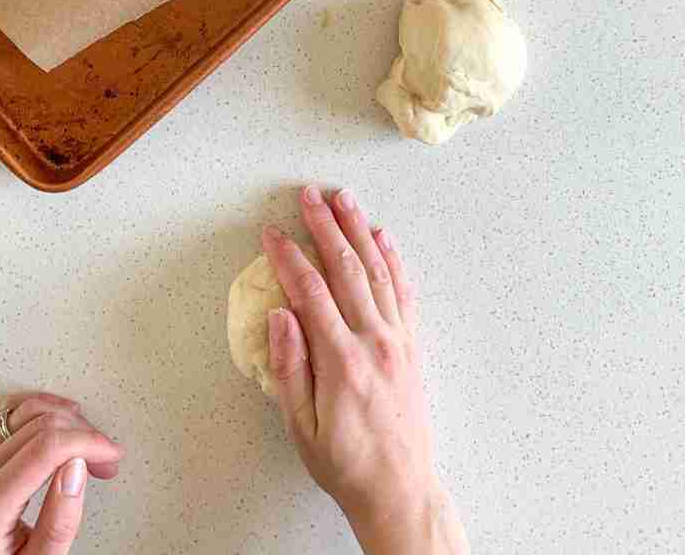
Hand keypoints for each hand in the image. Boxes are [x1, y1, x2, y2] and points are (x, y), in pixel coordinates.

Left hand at [0, 391, 124, 554]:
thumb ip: (59, 523)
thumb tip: (78, 467)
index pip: (45, 448)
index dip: (87, 443)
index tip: (111, 454)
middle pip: (39, 426)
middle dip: (84, 434)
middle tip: (107, 459)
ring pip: (26, 411)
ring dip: (66, 417)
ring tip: (88, 441)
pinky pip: (9, 414)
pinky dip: (41, 407)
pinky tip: (60, 416)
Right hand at [263, 188, 468, 554]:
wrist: (400, 489)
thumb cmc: (345, 463)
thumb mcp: (301, 428)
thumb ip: (288, 368)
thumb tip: (279, 315)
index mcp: (342, 362)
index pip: (310, 292)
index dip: (288, 258)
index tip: (272, 234)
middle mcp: (375, 342)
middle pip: (346, 269)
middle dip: (324, 227)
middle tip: (308, 196)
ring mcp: (398, 339)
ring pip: (377, 270)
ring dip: (359, 230)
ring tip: (344, 200)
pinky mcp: (412, 344)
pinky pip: (402, 290)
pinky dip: (393, 259)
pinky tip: (382, 237)